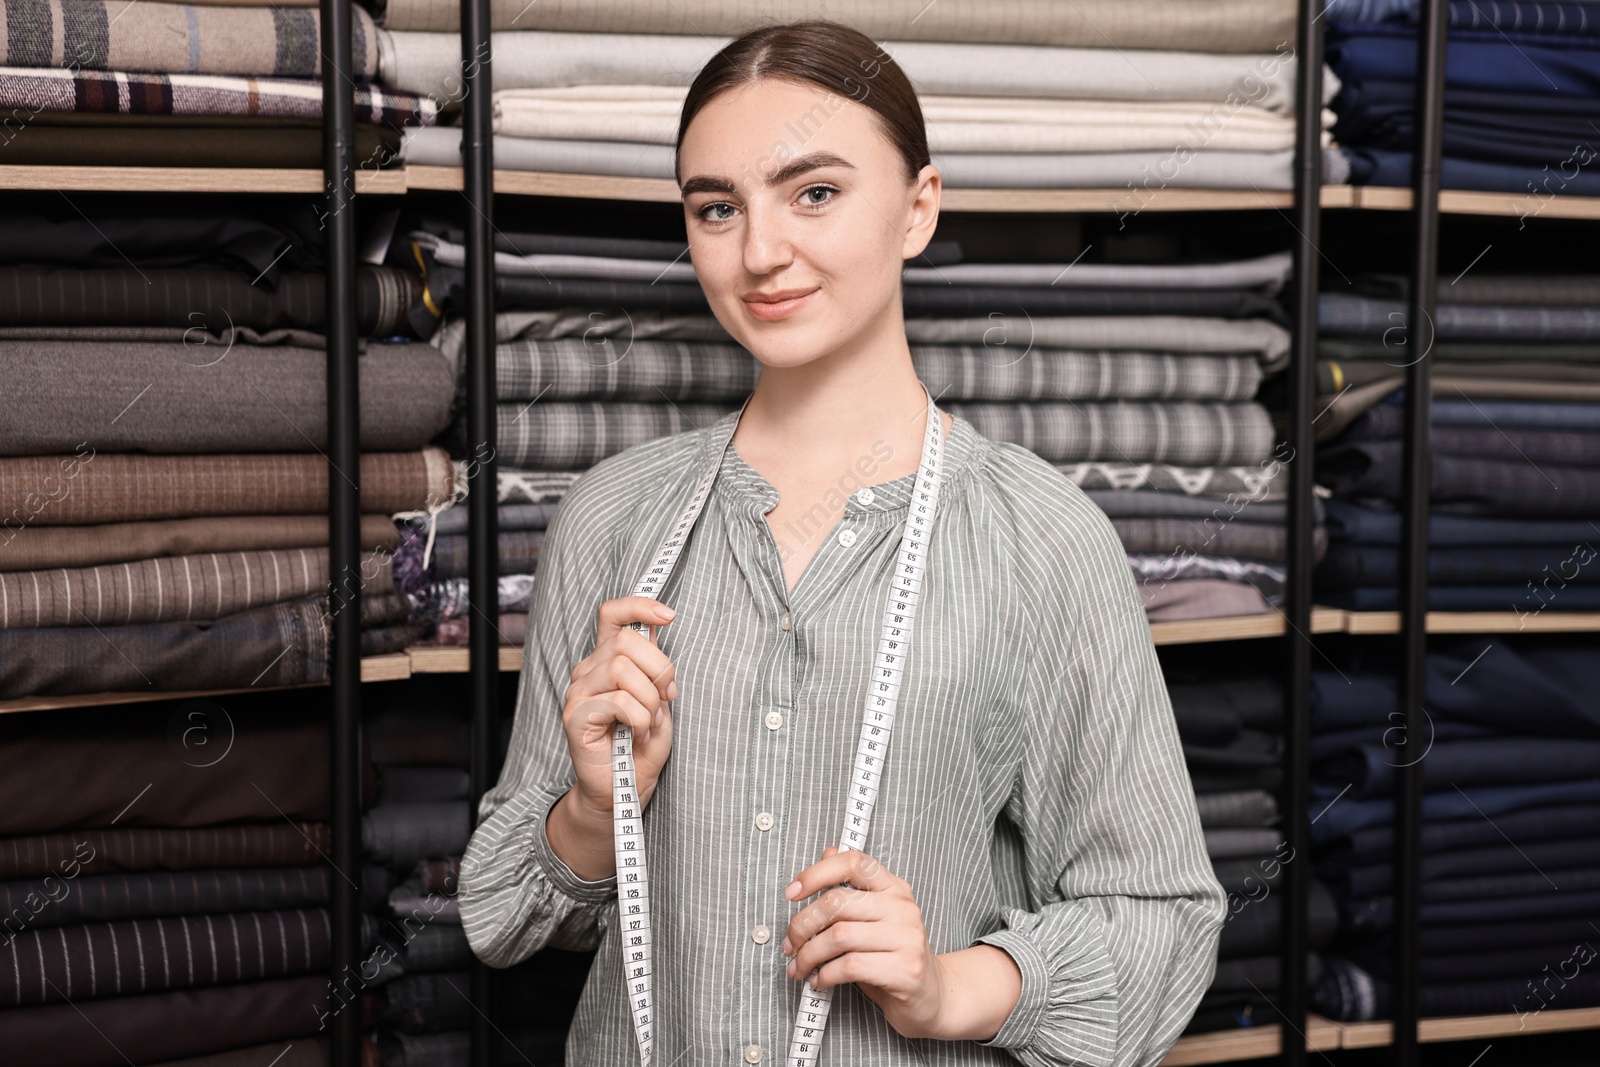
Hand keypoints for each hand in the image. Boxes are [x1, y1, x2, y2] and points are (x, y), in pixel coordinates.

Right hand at [560, 596, 678, 819]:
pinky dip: (641, 719)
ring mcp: (578, 693)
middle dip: (660, 669)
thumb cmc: (642, 746)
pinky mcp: (575, 717)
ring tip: (650, 723)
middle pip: (627, 641)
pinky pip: (619, 701)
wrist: (623, 790)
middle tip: (667, 698)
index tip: (669, 615)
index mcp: (607, 661)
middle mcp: (588, 671)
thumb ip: (655, 671)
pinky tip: (639, 735)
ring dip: (650, 700)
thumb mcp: (659, 701)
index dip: (639, 605)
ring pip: (623, 669)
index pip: (612, 614)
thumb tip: (658, 639)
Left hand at [780, 847, 945, 1038]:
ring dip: (808, 955)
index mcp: (894, 887)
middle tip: (789, 945)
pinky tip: (820, 981)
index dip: (816, 873)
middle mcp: (902, 907)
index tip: (791, 893)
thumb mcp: (871, 918)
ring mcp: (907, 938)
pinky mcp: (905, 970)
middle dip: (802, 926)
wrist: (930, 995)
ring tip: (800, 967)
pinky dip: (825, 975)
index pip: (852, 862)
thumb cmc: (892, 955)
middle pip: (836, 903)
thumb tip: (827, 853)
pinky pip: (850, 966)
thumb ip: (849, 888)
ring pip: (838, 936)